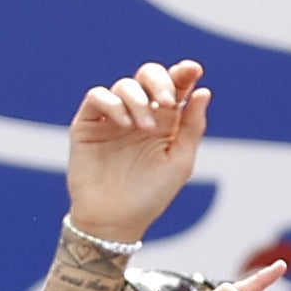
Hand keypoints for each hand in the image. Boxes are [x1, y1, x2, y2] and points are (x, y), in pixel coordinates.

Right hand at [63, 60, 209, 246]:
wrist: (114, 220)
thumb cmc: (150, 196)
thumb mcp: (180, 162)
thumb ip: (192, 127)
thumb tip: (203, 91)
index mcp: (165, 121)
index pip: (175, 86)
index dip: (184, 73)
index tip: (193, 70)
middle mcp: (139, 114)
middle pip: (148, 76)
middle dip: (159, 81)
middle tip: (167, 102)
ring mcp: (113, 118)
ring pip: (124, 85)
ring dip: (138, 99)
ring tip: (143, 127)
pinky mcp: (88, 124)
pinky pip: (97, 97)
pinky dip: (112, 103)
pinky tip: (123, 123)